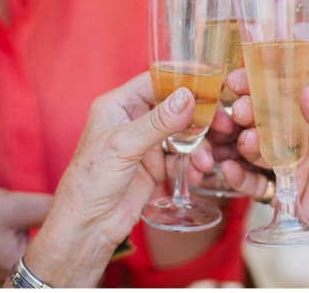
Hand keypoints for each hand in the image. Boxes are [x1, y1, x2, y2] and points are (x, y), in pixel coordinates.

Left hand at [20, 71, 203, 286]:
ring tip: (205, 163)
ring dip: (199, 145)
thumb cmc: (90, 182)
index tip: (211, 82)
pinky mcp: (155, 165)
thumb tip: (187, 97)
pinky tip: (197, 173)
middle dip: (200, 117)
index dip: (183, 79)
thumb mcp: (124, 147)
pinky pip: (182, 156)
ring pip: (183, 132)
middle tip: (222, 124)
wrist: (87, 228)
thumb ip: (158, 122)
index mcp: (118, 105)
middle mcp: (133, 119)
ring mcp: (145, 142)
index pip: (155, 81)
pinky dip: (192, 162)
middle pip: (175, 106)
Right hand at [222, 72, 308, 254]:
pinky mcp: (286, 193)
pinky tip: (232, 170)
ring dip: (239, 142)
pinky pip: (256, 183)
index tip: (239, 77)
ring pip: (252, 149)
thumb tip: (305, 94)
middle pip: (260, 119)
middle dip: (243, 112)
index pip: (280, 93)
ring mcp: (290, 164)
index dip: (258, 84)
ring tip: (242, 140)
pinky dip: (240, 177)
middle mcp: (297, 136)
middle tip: (238, 110)